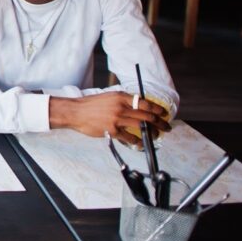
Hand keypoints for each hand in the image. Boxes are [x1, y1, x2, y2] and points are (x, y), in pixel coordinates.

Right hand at [49, 92, 170, 144]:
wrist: (75, 112)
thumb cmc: (90, 105)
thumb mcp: (108, 97)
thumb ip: (122, 100)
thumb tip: (137, 105)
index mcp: (120, 97)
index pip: (145, 103)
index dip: (158, 109)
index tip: (164, 114)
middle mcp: (121, 107)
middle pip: (147, 115)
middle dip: (160, 122)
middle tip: (166, 127)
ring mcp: (117, 119)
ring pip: (142, 126)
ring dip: (152, 132)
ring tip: (156, 135)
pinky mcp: (112, 130)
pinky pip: (130, 137)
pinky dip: (138, 141)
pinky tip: (141, 143)